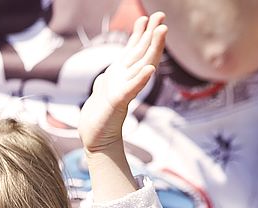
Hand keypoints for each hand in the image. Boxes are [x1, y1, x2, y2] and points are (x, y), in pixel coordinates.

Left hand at [78, 12, 166, 153]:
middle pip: (144, 53)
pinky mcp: (118, 103)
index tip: (148, 17)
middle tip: (161, 17)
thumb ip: (107, 80)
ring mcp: (125, 90)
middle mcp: (127, 80)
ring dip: (153, 49)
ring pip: (142, 65)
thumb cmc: (99, 117)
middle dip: (152, 35)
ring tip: (162, 31)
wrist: (95, 139)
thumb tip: (106, 74)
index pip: (136, 51)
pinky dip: (140, 80)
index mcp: (122, 75)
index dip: (142, 34)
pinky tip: (149, 71)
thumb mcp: (103, 91)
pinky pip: (131, 89)